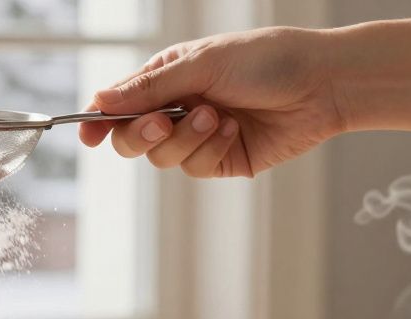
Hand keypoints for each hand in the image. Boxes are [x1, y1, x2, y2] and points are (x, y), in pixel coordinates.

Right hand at [80, 27, 345, 177]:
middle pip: (131, 138)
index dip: (99, 121)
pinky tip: (235, 129)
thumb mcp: (201, 65)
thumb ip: (149, 89)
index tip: (88, 134)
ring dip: (186, 138)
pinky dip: (211, 149)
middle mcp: (177, 108)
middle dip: (141, 134)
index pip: (119, 104)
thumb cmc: (267, 60)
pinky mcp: (219, 161)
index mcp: (167, 77)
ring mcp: (198, 137)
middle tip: (162, 122)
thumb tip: (99, 101)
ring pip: (161, 156)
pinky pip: (194, 167)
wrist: (322, 84)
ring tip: (218, 116)